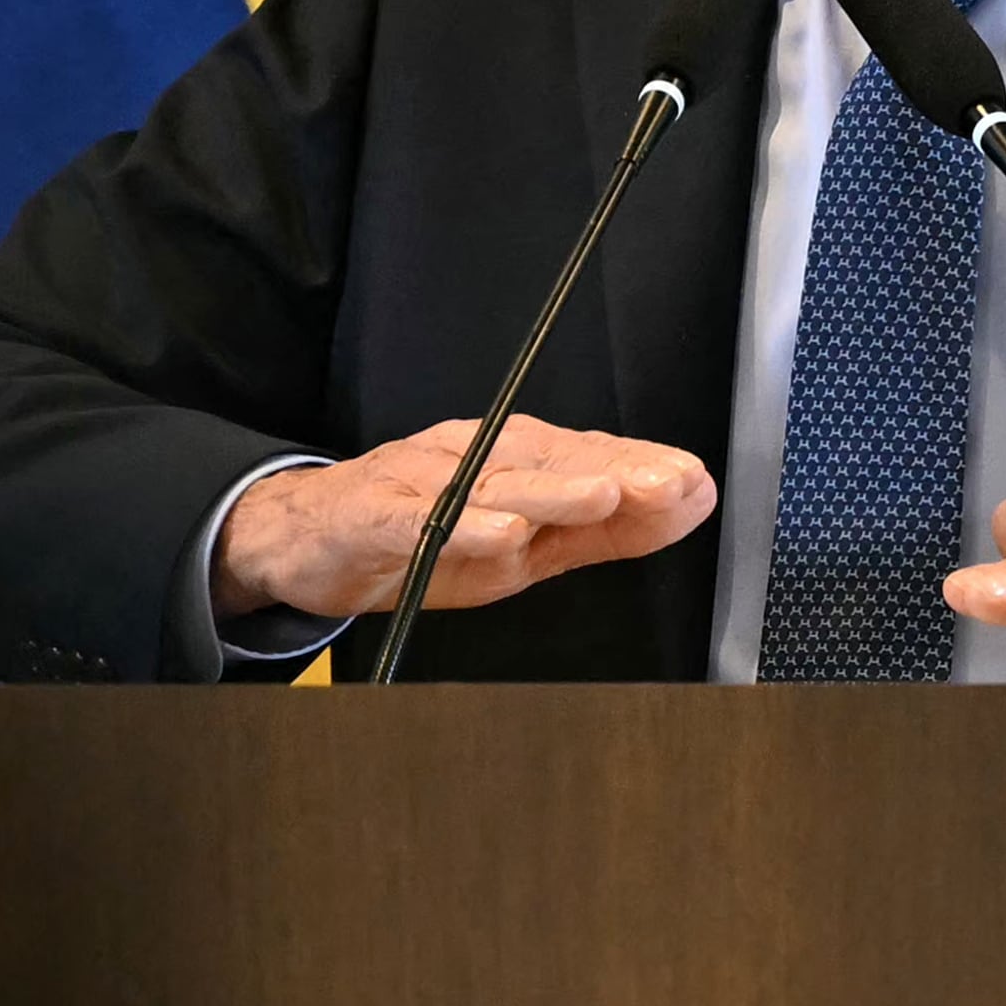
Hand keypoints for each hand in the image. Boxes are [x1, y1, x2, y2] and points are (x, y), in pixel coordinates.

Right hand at [211, 416, 715, 620]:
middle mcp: (476, 457)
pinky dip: (457, 524)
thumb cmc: (424, 536)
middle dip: (614, 470)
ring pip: (492, 482)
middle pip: (550, 462)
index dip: (643, 470)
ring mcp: (424, 481)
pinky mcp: (374, 512)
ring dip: (551, 488)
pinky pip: (418, 517)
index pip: (589, 460)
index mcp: (516, 464)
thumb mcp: (524, 547)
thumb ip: (602, 532)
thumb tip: (688, 504)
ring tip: (603, 495)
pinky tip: (498, 533)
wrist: (308, 539)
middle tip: (668, 483)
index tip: (697, 483)